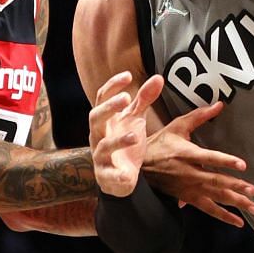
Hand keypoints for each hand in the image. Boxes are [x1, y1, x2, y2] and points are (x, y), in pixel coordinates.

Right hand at [87, 72, 162, 196]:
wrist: (120, 177)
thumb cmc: (125, 143)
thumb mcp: (135, 119)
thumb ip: (144, 99)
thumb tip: (158, 77)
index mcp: (105, 120)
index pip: (102, 97)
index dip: (113, 85)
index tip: (128, 75)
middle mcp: (99, 135)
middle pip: (95, 117)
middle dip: (108, 108)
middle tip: (125, 98)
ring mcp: (100, 156)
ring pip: (102, 146)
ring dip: (118, 141)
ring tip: (135, 136)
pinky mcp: (106, 176)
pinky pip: (109, 175)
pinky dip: (117, 175)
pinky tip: (127, 174)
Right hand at [139, 102, 253, 227]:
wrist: (140, 167)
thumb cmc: (160, 144)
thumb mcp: (177, 126)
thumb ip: (199, 116)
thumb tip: (219, 104)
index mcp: (187, 154)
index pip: (209, 158)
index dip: (226, 161)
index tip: (242, 165)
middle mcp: (189, 173)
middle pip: (215, 181)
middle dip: (235, 187)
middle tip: (253, 190)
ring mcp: (189, 188)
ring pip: (215, 197)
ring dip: (235, 203)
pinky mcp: (188, 198)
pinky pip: (208, 209)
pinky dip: (224, 216)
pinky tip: (239, 222)